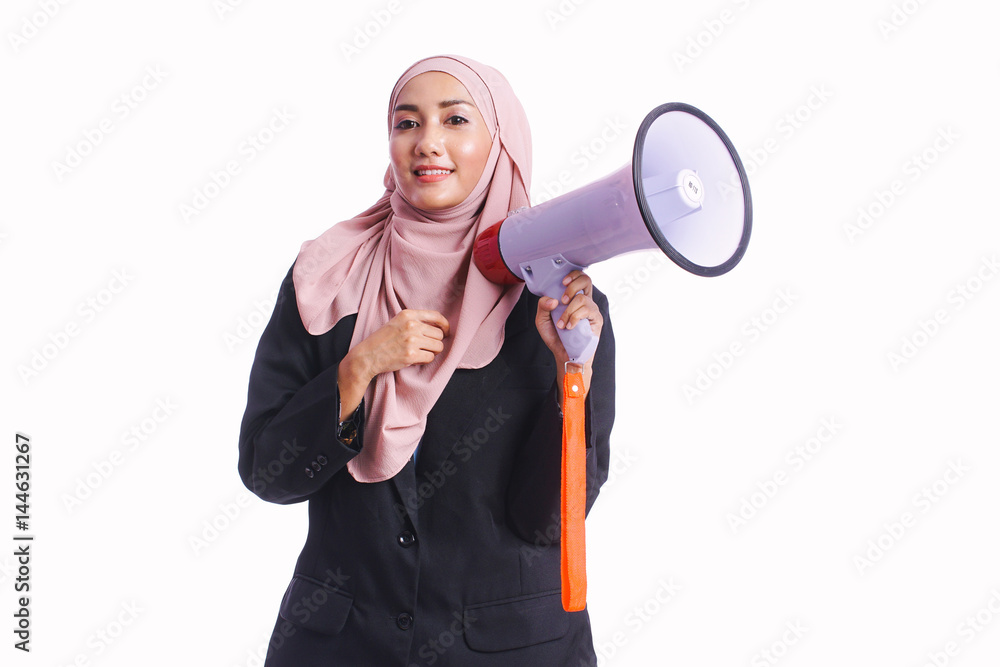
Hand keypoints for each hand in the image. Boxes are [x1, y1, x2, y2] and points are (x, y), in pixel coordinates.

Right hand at [338, 309, 449, 419]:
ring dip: (432, 352)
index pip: (436, 316)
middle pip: (439, 334)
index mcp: (408, 314)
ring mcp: (411, 340)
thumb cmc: (383, 339)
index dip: (445, 325)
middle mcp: (411, 325)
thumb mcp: (397, 322)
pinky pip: (430, 358)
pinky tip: (416, 359)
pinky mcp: (411, 355)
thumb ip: (415, 321)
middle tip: (426, 347)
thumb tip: (439, 327)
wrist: (368, 355)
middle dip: (435, 342)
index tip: (446, 331)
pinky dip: (425, 360)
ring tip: (420, 353)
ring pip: (438, 347)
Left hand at [534, 270, 602, 398]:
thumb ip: (543, 306)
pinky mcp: (596, 319)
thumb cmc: (556, 336)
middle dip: (572, 287)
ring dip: (568, 311)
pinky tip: (569, 327)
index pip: (577, 277)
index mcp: (572, 297)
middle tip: (562, 300)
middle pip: (586, 279)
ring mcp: (591, 309)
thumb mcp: (542, 320)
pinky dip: (574, 318)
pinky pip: (586, 311)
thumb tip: (553, 299)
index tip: (562, 282)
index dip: (572, 274)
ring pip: (582, 298)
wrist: (564, 354)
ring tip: (562, 324)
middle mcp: (584, 300)